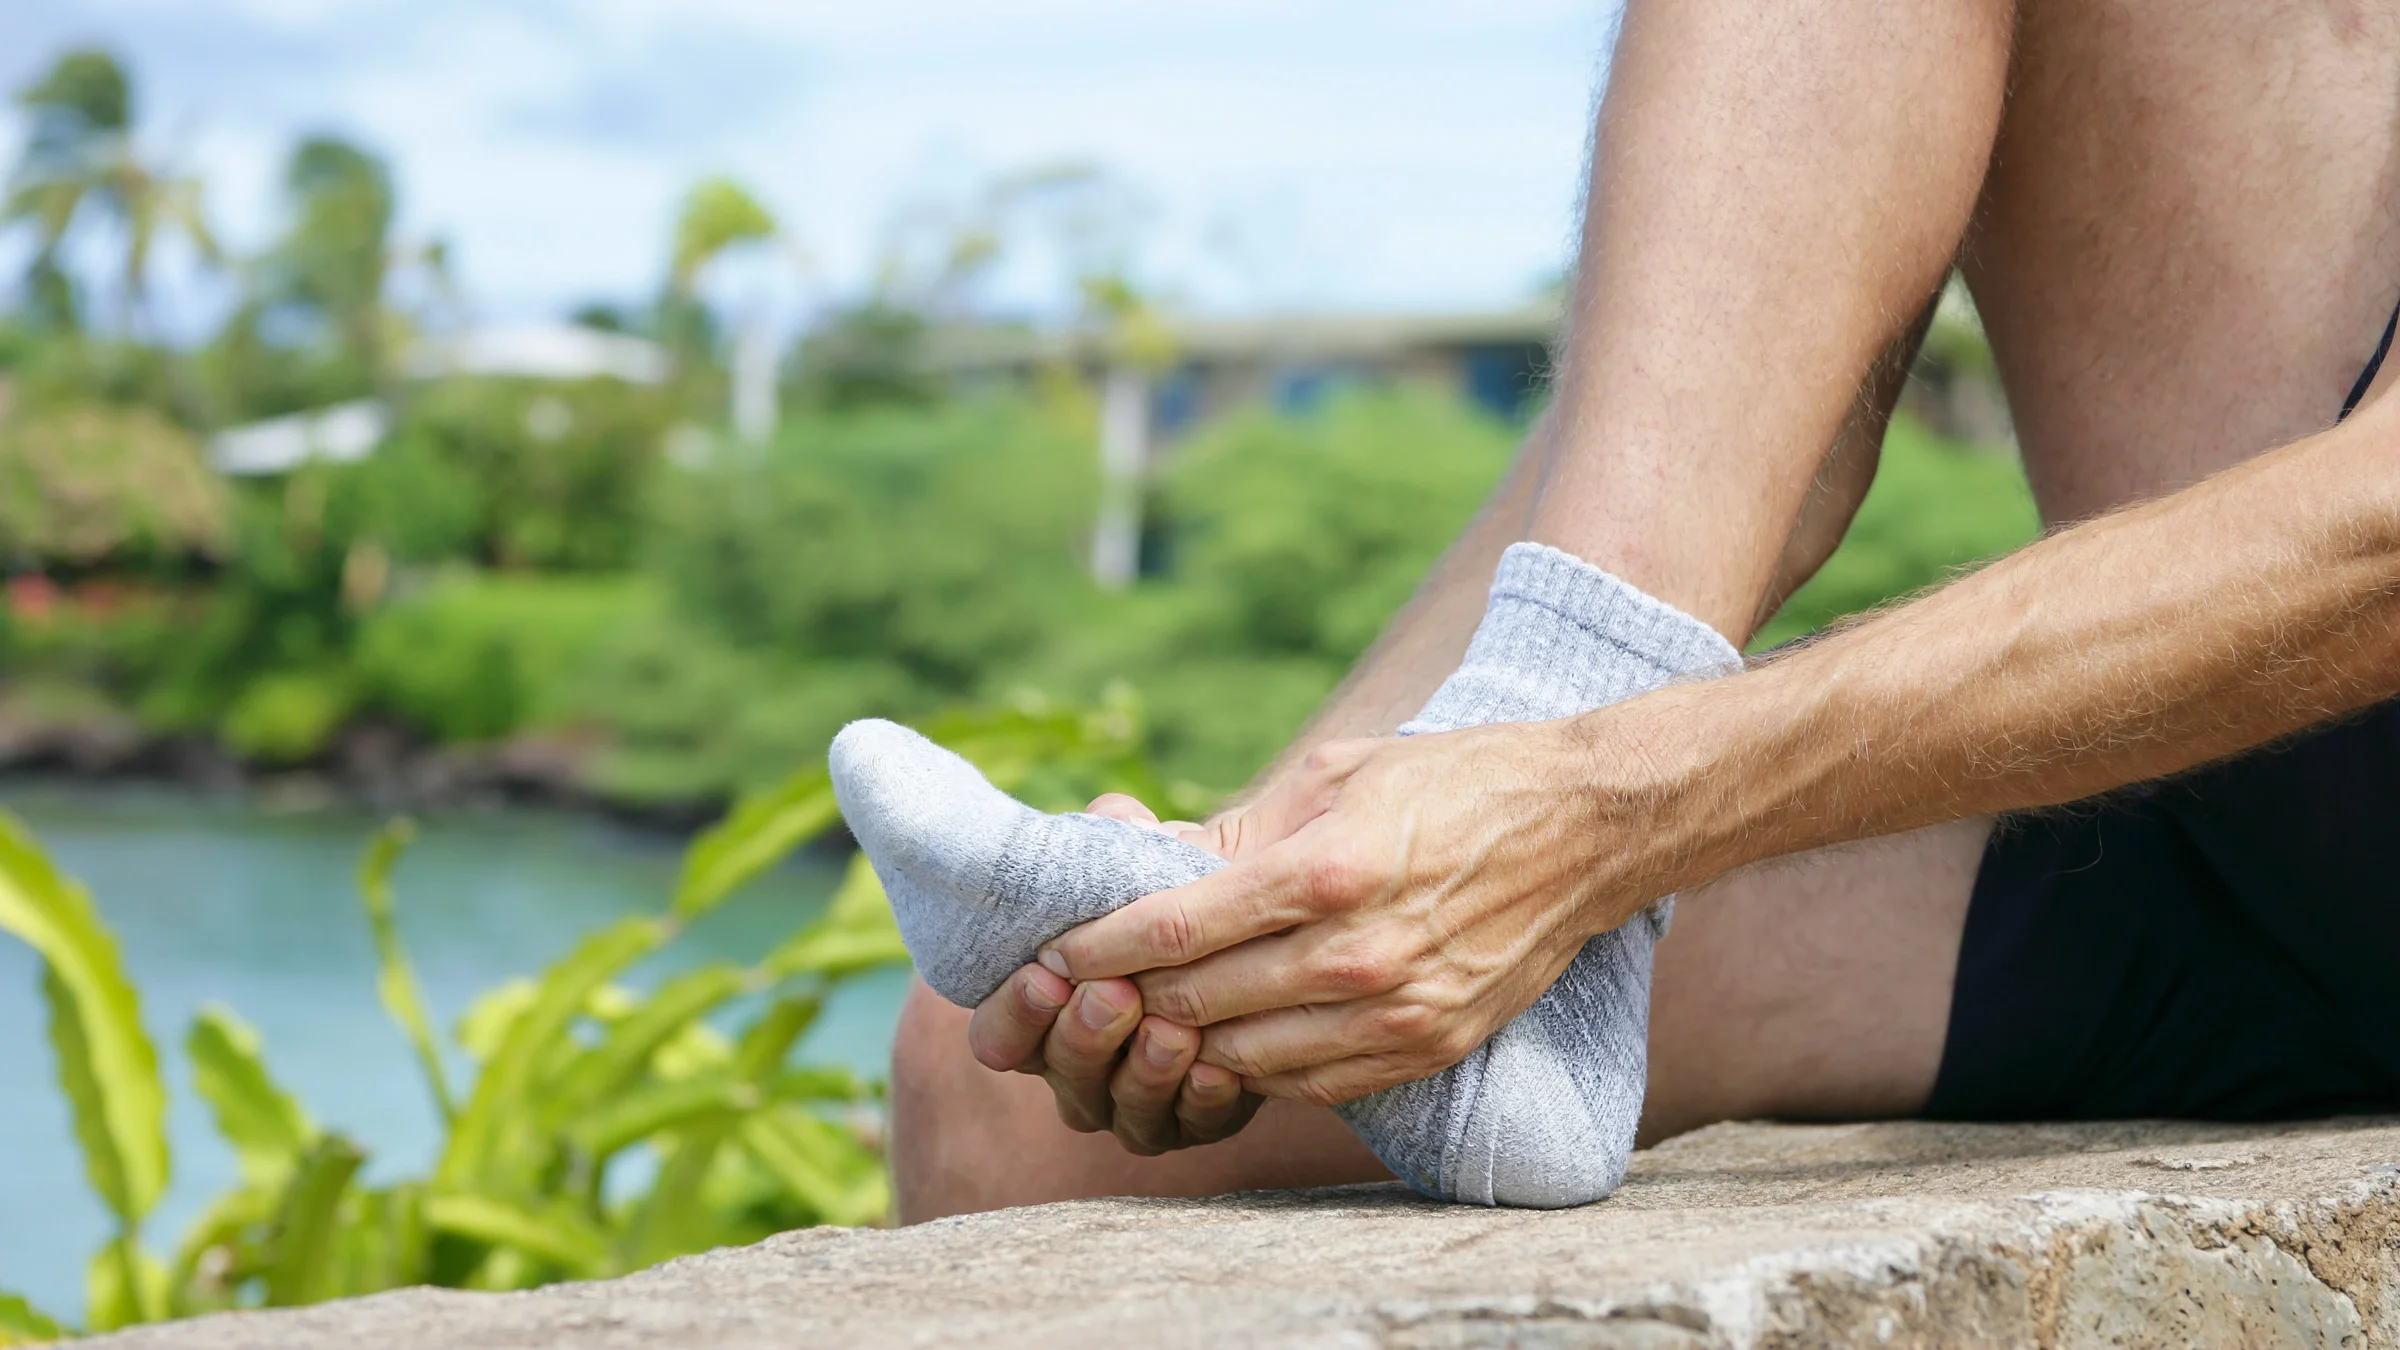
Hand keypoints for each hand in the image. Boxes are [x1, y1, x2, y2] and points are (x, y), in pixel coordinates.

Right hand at [962, 793, 1263, 1154]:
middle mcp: (1078, 1070)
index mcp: (1039, 1017)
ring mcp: (1136, 1102)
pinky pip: (1195, 1124)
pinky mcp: (1198, 1117)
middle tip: (1114, 994)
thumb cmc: (1165, 893)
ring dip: (1146, 1071)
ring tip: (1173, 1030)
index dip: (1015, 1013)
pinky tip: (1219, 1069)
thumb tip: (1114, 817)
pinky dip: (1204, 1101)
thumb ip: (1115, 841)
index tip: (1044, 973)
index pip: (999, 1037)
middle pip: (1062, 1075)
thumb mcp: (1137, 861)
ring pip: (1126, 1111)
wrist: (1245, 936)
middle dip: (1085, 1035)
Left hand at [1044, 719, 1687, 1106]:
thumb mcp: (1337, 775)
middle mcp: (1359, 954)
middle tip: (1087, 990)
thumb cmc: (1452, 782)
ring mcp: (1397, 1012)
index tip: (1056, 948)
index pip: (1179, 929)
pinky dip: (1256, 1068)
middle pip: (1201, 1002)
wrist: (1587, 828)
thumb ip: (1242, 834)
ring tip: (1150, 1019)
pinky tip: (1234, 1039)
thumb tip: (1147, 865)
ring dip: (1187, 1043)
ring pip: (1246, 1058)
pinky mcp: (1427, 1047)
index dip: (1103, 946)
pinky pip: (1309, 1084)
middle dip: (1130, 998)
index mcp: (1327, 871)